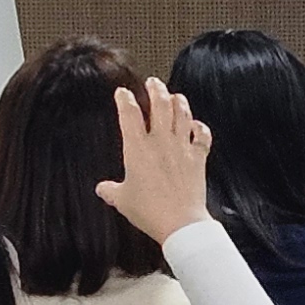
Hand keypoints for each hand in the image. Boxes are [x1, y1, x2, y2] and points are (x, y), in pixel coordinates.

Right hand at [98, 83, 215, 242]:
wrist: (180, 222)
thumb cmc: (149, 211)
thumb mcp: (123, 200)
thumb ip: (111, 191)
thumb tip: (102, 189)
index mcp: (137, 148)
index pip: (129, 113)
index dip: (125, 99)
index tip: (123, 93)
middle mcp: (160, 141)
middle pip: (160, 103)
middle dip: (155, 89)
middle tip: (153, 82)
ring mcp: (181, 147)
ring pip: (182, 113)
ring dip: (178, 101)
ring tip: (174, 95)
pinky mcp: (198, 157)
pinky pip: (202, 134)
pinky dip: (199, 126)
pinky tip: (196, 124)